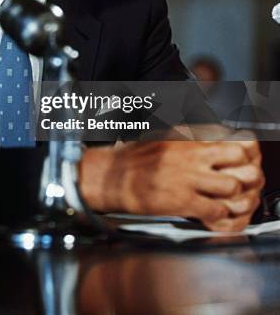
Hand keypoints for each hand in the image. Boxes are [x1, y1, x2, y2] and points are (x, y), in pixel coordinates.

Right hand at [78, 140, 262, 229]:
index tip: (237, 159)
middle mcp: (189, 154)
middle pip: (238, 157)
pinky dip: (218, 214)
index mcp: (185, 137)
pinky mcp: (181, 200)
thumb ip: (186, 137)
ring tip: (222, 198)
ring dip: (232, 195)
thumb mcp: (160, 137)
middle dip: (243, 169)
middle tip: (236, 178)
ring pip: (232, 185)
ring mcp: (186, 177)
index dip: (240, 150)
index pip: (228, 138)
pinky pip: (216, 210)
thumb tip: (206, 137)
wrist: (110, 177)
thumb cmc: (132, 160)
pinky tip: (208, 211)